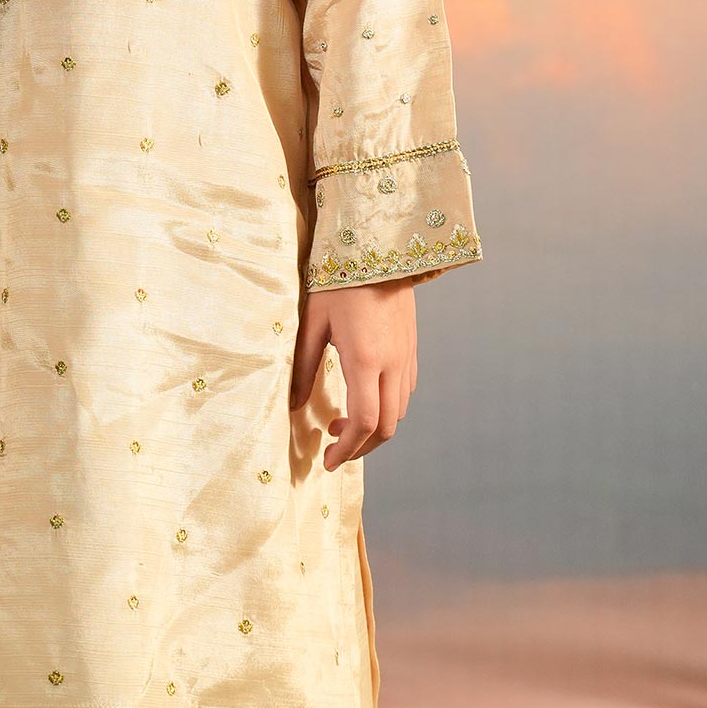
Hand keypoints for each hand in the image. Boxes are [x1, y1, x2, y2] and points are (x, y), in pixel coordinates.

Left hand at [289, 278, 417, 471]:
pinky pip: (405, 392)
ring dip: (373, 429)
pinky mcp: (412, 348)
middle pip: (386, 427)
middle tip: (333, 448)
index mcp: (366, 359)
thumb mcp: (312, 322)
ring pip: (398, 412)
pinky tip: (364, 398)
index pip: (364, 423)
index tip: (327, 460)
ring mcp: (407, 356)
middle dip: (360, 448)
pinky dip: (386, 408)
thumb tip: (294, 406)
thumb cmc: (339, 280)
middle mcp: (393, 364)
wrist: (380, 248)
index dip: (346, 449)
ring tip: (343, 423)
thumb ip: (302, 367)